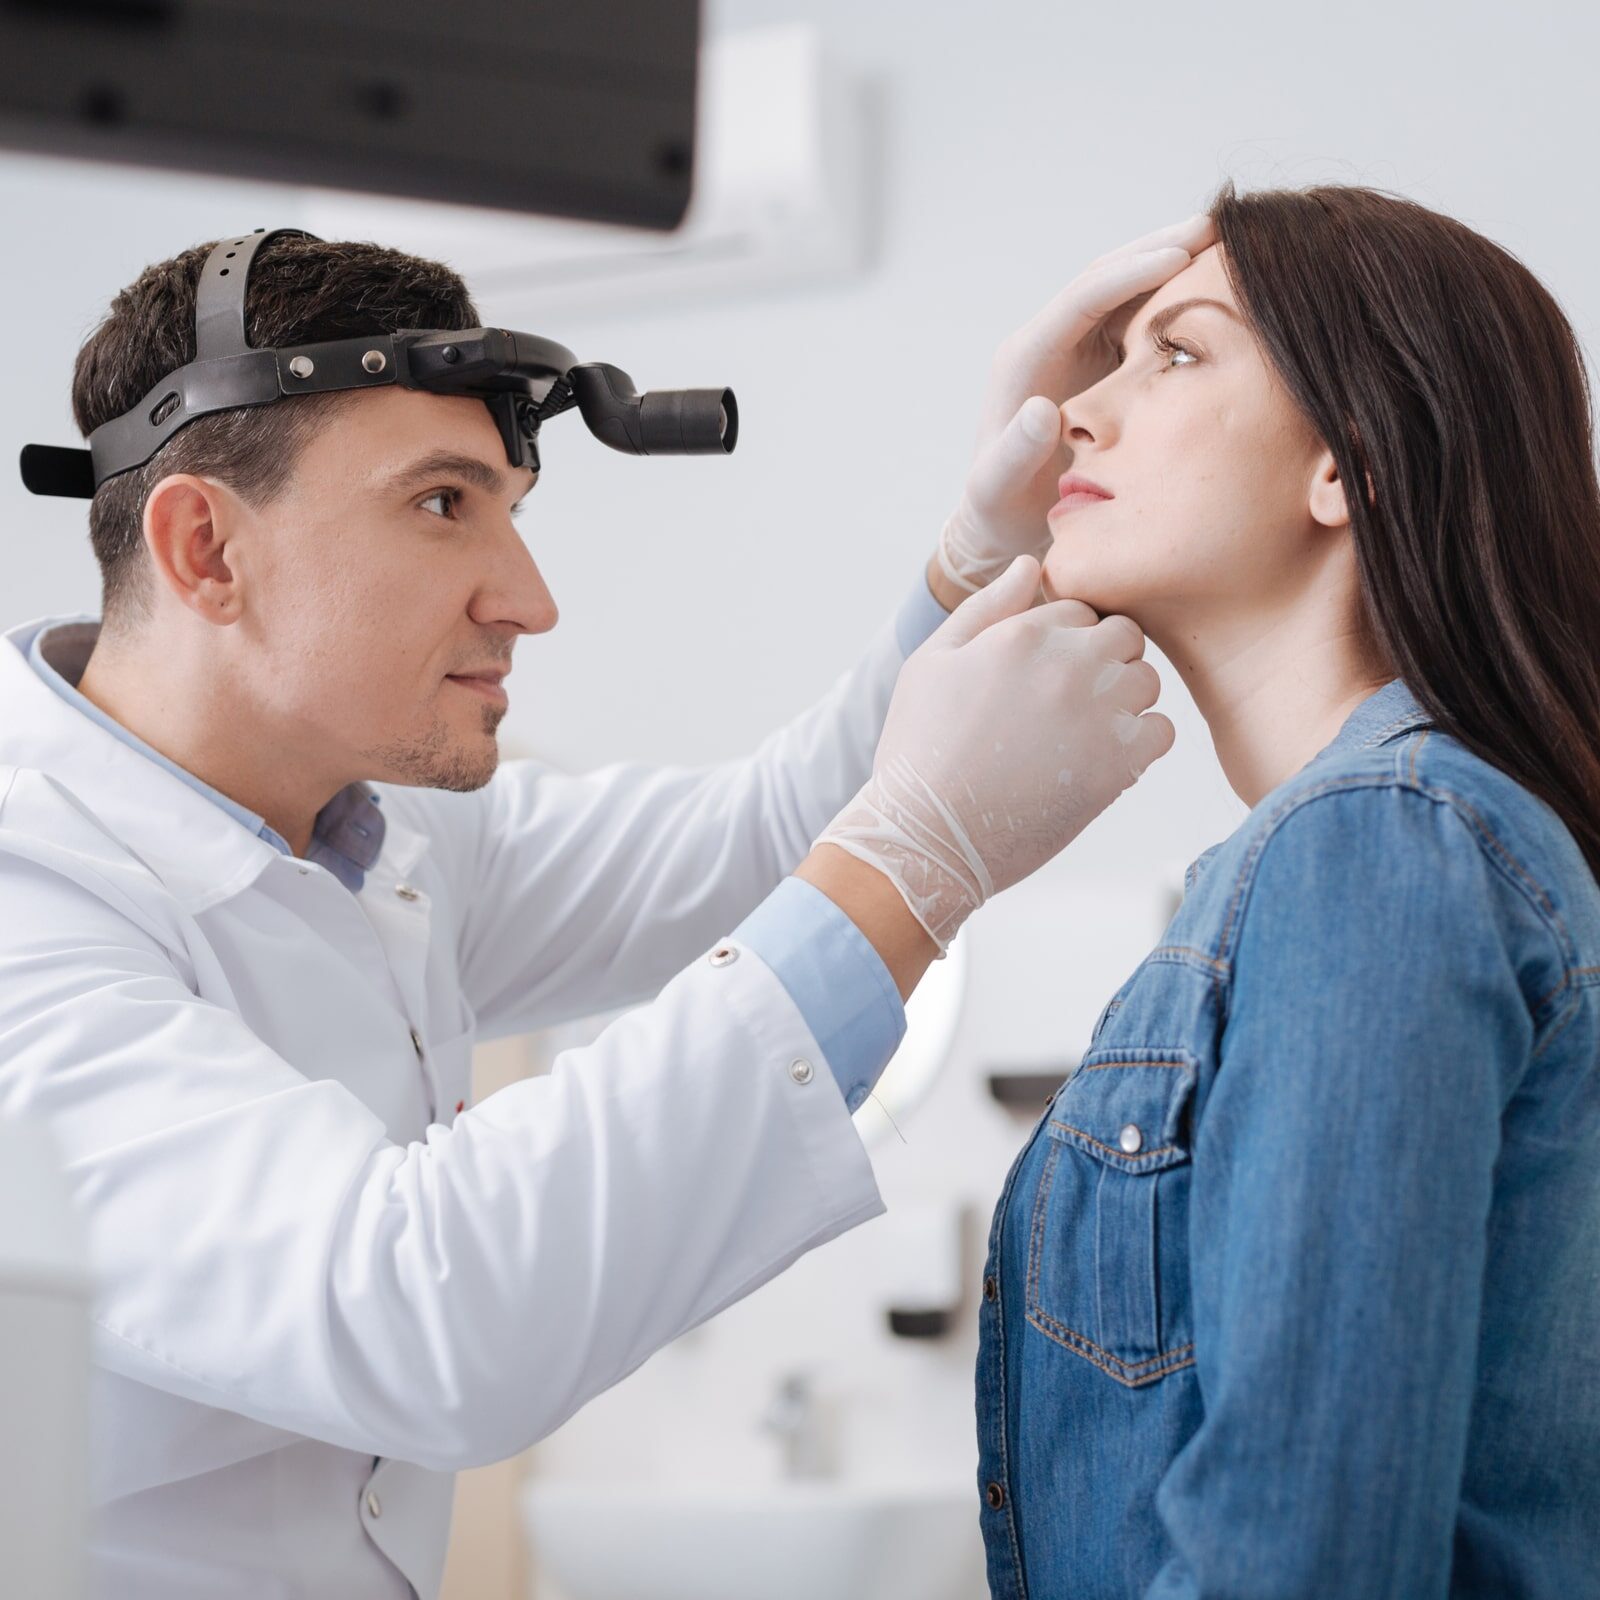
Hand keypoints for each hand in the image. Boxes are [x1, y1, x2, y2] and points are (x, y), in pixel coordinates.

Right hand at [816, 555, 1173, 948]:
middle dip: (1104, 659)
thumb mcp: (933, 662)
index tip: (1044, 675)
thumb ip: (986, 607)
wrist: (928, 834)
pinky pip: (1160, 731)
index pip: (1080, 608)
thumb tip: (1030, 564)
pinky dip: (1140, 742)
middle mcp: (1069, 663)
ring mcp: (1099, 712)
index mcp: (1023, 632)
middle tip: (1069, 701)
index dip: (1067, 639)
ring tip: (1081, 733)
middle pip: (1124, 635)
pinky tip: (1099, 759)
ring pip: (1146, 680)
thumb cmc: (920, 749)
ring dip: (1124, 699)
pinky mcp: (1119, 763)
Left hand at [937, 211, 1217, 592]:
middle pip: (1106, 277)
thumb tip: (1040, 409)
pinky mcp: (1097, 364)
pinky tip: (1217, 290)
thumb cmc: (999, 511)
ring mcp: (1074, 350)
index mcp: (1026, 360)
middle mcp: (1049, 344)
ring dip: (1171, 262)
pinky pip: (1137, 318)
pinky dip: (1173, 298)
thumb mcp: (998, 489)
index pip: (1082, 299)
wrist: (1002, 524)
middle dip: (1159, 247)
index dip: (1130, 273)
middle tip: (1219, 225)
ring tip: (1229, 242)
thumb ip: (1014, 454)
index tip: (1181, 255)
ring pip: (1125, 289)